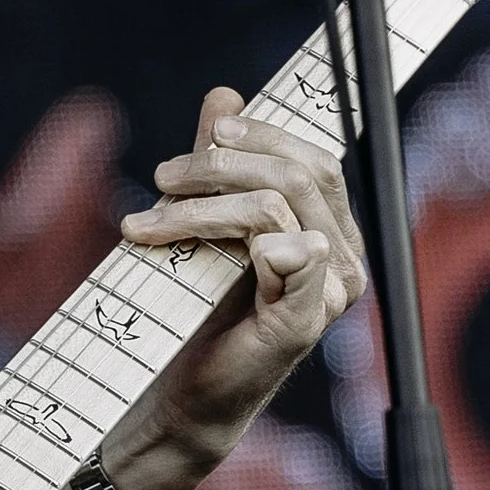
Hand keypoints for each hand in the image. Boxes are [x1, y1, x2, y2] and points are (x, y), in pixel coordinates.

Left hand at [101, 86, 367, 489]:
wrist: (186, 395)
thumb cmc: (200, 311)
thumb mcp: (206, 225)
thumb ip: (223, 165)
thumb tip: (225, 94)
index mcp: (331, 232)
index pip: (316, 160)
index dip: (270, 132)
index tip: (216, 124)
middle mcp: (344, 261)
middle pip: (297, 174)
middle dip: (223, 163)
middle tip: (163, 176)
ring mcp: (329, 294)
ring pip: (273, 206)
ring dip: (199, 202)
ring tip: (145, 219)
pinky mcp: (302, 323)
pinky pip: (287, 255)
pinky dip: (232, 234)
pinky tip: (175, 236)